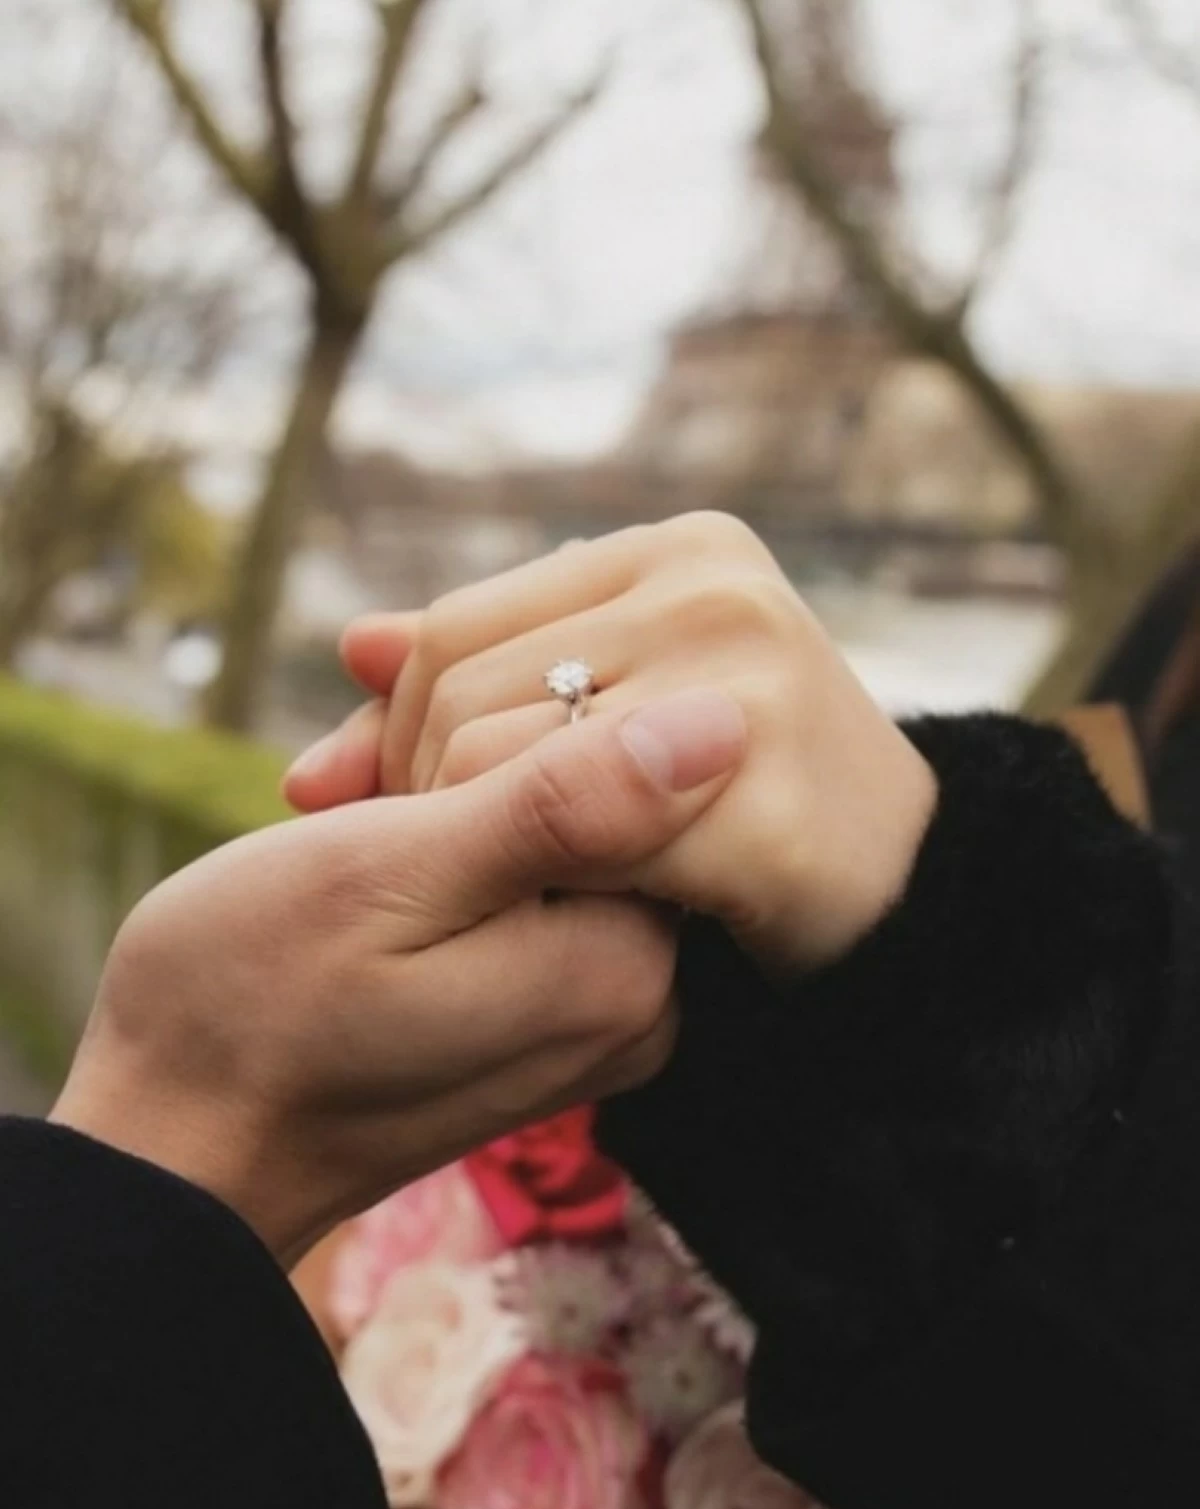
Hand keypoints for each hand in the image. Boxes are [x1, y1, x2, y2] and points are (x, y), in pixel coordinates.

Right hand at [53, 689, 745, 1268]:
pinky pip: (515, 885)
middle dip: (462, 760)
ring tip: (334, 821)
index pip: (634, 765)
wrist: (174, 1150)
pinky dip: (436, 847)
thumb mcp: (395, 875)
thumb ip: (566, 802)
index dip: (504, 722)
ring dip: (436, 795)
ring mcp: (587, 1015)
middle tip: (344, 788)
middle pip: (591, 796)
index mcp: (625, 966)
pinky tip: (356, 846)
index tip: (391, 768)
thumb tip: (731, 721)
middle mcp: (634, 1000)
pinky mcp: (537, 1014)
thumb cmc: (251, 1005)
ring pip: (542, 827)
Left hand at [286, 513, 935, 966]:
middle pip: (458, 687)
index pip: (453, 627)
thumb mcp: (618, 702)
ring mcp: (740, 678)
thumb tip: (350, 644)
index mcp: (676, 550)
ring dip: (474, 844)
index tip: (399, 806)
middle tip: (440, 866)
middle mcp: (711, 590)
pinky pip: (571, 836)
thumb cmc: (740, 798)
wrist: (898, 894)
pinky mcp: (757, 782)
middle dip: (417, 790)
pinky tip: (565, 918)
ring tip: (505, 888)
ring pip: (494, 757)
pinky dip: (543, 887)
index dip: (396, 725)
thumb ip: (487, 668)